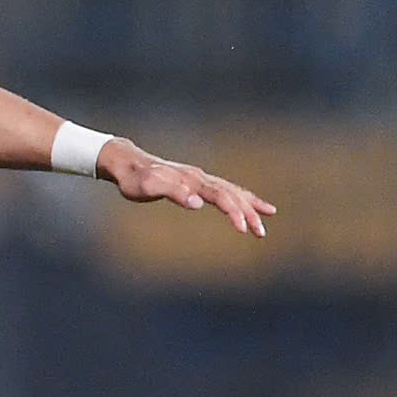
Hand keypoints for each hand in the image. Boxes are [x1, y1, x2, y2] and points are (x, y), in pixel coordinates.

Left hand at [98, 139, 274, 237]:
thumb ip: (172, 193)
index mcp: (192, 180)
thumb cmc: (134, 179)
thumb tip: (197, 203)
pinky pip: (223, 189)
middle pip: (232, 194)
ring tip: (269, 215)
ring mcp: (199, 178)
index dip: (234, 212)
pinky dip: (239, 197)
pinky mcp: (195, 182)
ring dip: (250, 205)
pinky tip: (248, 203)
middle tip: (261, 233)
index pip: (220, 196)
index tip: (244, 229)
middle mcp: (200, 177)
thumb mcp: (148, 188)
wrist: (126, 163)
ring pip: (232, 191)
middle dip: (249, 213)